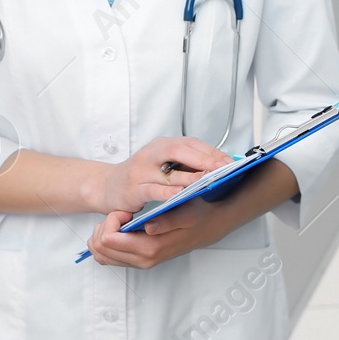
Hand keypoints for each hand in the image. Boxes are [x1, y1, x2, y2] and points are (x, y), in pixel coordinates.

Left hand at [85, 199, 233, 268]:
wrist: (208, 227)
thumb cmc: (197, 215)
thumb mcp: (186, 212)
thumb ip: (167, 221)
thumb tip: (148, 227)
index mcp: (150, 248)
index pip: (109, 240)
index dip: (112, 220)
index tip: (126, 211)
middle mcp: (143, 260)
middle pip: (100, 248)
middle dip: (104, 227)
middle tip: (122, 214)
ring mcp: (140, 262)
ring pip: (101, 254)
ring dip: (104, 234)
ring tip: (121, 221)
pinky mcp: (139, 261)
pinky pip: (109, 257)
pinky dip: (108, 242)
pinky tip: (122, 229)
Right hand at [94, 136, 231, 214]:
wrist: (108, 186)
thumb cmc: (141, 175)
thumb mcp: (163, 164)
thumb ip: (186, 163)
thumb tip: (219, 166)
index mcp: (162, 145)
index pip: (191, 144)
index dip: (211, 152)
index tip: (230, 162)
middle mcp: (152, 153)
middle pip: (181, 151)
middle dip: (204, 160)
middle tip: (223, 169)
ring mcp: (142, 169)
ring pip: (170, 172)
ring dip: (191, 177)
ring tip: (209, 181)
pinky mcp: (134, 187)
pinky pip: (154, 189)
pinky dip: (168, 192)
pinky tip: (181, 195)